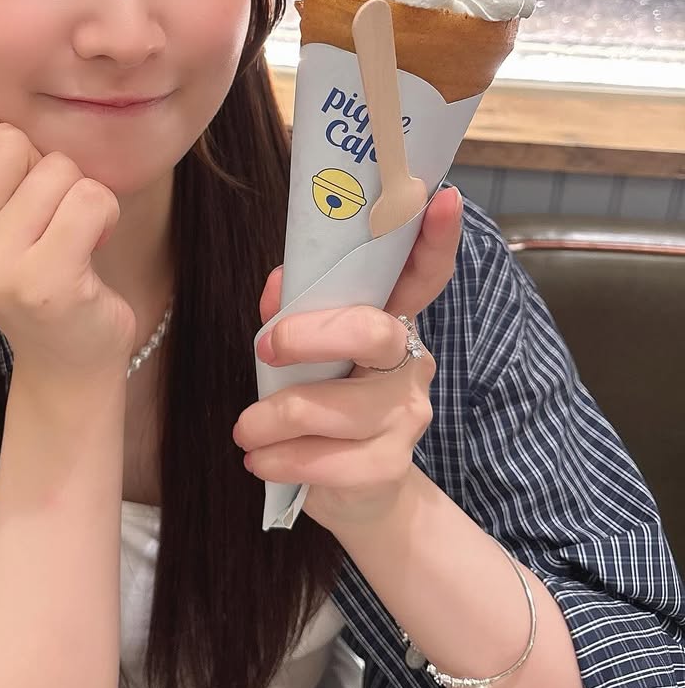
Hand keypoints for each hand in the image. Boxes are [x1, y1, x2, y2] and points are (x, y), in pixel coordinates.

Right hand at [0, 112, 136, 376]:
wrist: (68, 358)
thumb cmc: (37, 264)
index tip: (4, 171)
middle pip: (5, 141)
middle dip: (40, 163)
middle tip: (45, 214)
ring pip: (56, 167)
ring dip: (77, 191)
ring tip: (68, 234)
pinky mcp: (45, 284)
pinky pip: (90, 197)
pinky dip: (105, 212)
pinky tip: (91, 245)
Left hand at [232, 186, 463, 531]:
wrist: (357, 491)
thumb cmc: (323, 400)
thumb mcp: (303, 353)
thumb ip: (292, 313)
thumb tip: (278, 286)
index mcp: (390, 320)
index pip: (423, 274)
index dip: (434, 238)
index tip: (442, 196)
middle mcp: (408, 360)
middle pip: (372, 332)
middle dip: (309, 335)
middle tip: (265, 348)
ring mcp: (405, 414)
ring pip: (337, 406)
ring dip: (274, 416)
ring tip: (246, 429)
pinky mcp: (389, 465)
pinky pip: (330, 461)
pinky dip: (283, 461)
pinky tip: (262, 460)